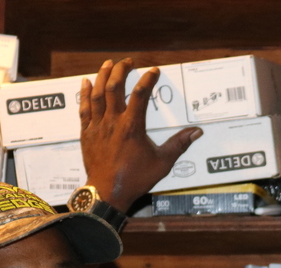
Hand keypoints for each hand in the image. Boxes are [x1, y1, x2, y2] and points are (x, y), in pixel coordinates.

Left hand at [79, 58, 202, 212]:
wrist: (107, 192)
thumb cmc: (134, 179)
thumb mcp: (162, 163)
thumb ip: (179, 145)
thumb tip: (196, 132)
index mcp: (132, 126)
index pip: (140, 94)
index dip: (147, 79)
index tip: (154, 71)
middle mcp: (113, 121)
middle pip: (114, 87)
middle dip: (121, 70)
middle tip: (128, 62)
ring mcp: (98, 126)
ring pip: (97, 94)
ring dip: (102, 76)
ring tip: (108, 64)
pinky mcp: (87, 133)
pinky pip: (84, 109)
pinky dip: (85, 94)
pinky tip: (85, 83)